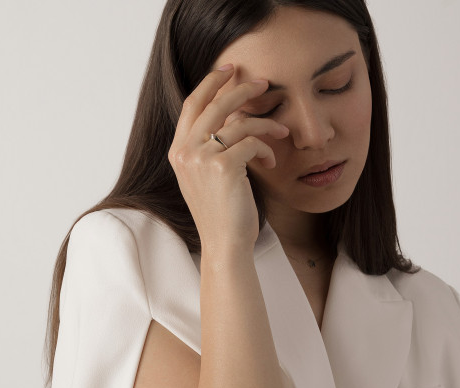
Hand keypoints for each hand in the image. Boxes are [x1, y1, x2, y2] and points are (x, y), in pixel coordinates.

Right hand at [168, 65, 288, 253]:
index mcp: (178, 151)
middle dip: (242, 88)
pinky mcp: (223, 167)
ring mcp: (201, 158)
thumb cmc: (220, 212)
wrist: (224, 243)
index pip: (192, 105)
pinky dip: (267, 149)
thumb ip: (209, 148)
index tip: (229, 71)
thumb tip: (232, 119)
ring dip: (266, 124)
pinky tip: (271, 163)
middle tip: (263, 84)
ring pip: (238, 122)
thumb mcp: (205, 176)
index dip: (210, 83)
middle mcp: (185, 151)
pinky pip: (252, 143)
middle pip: (214, 104)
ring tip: (282, 133)